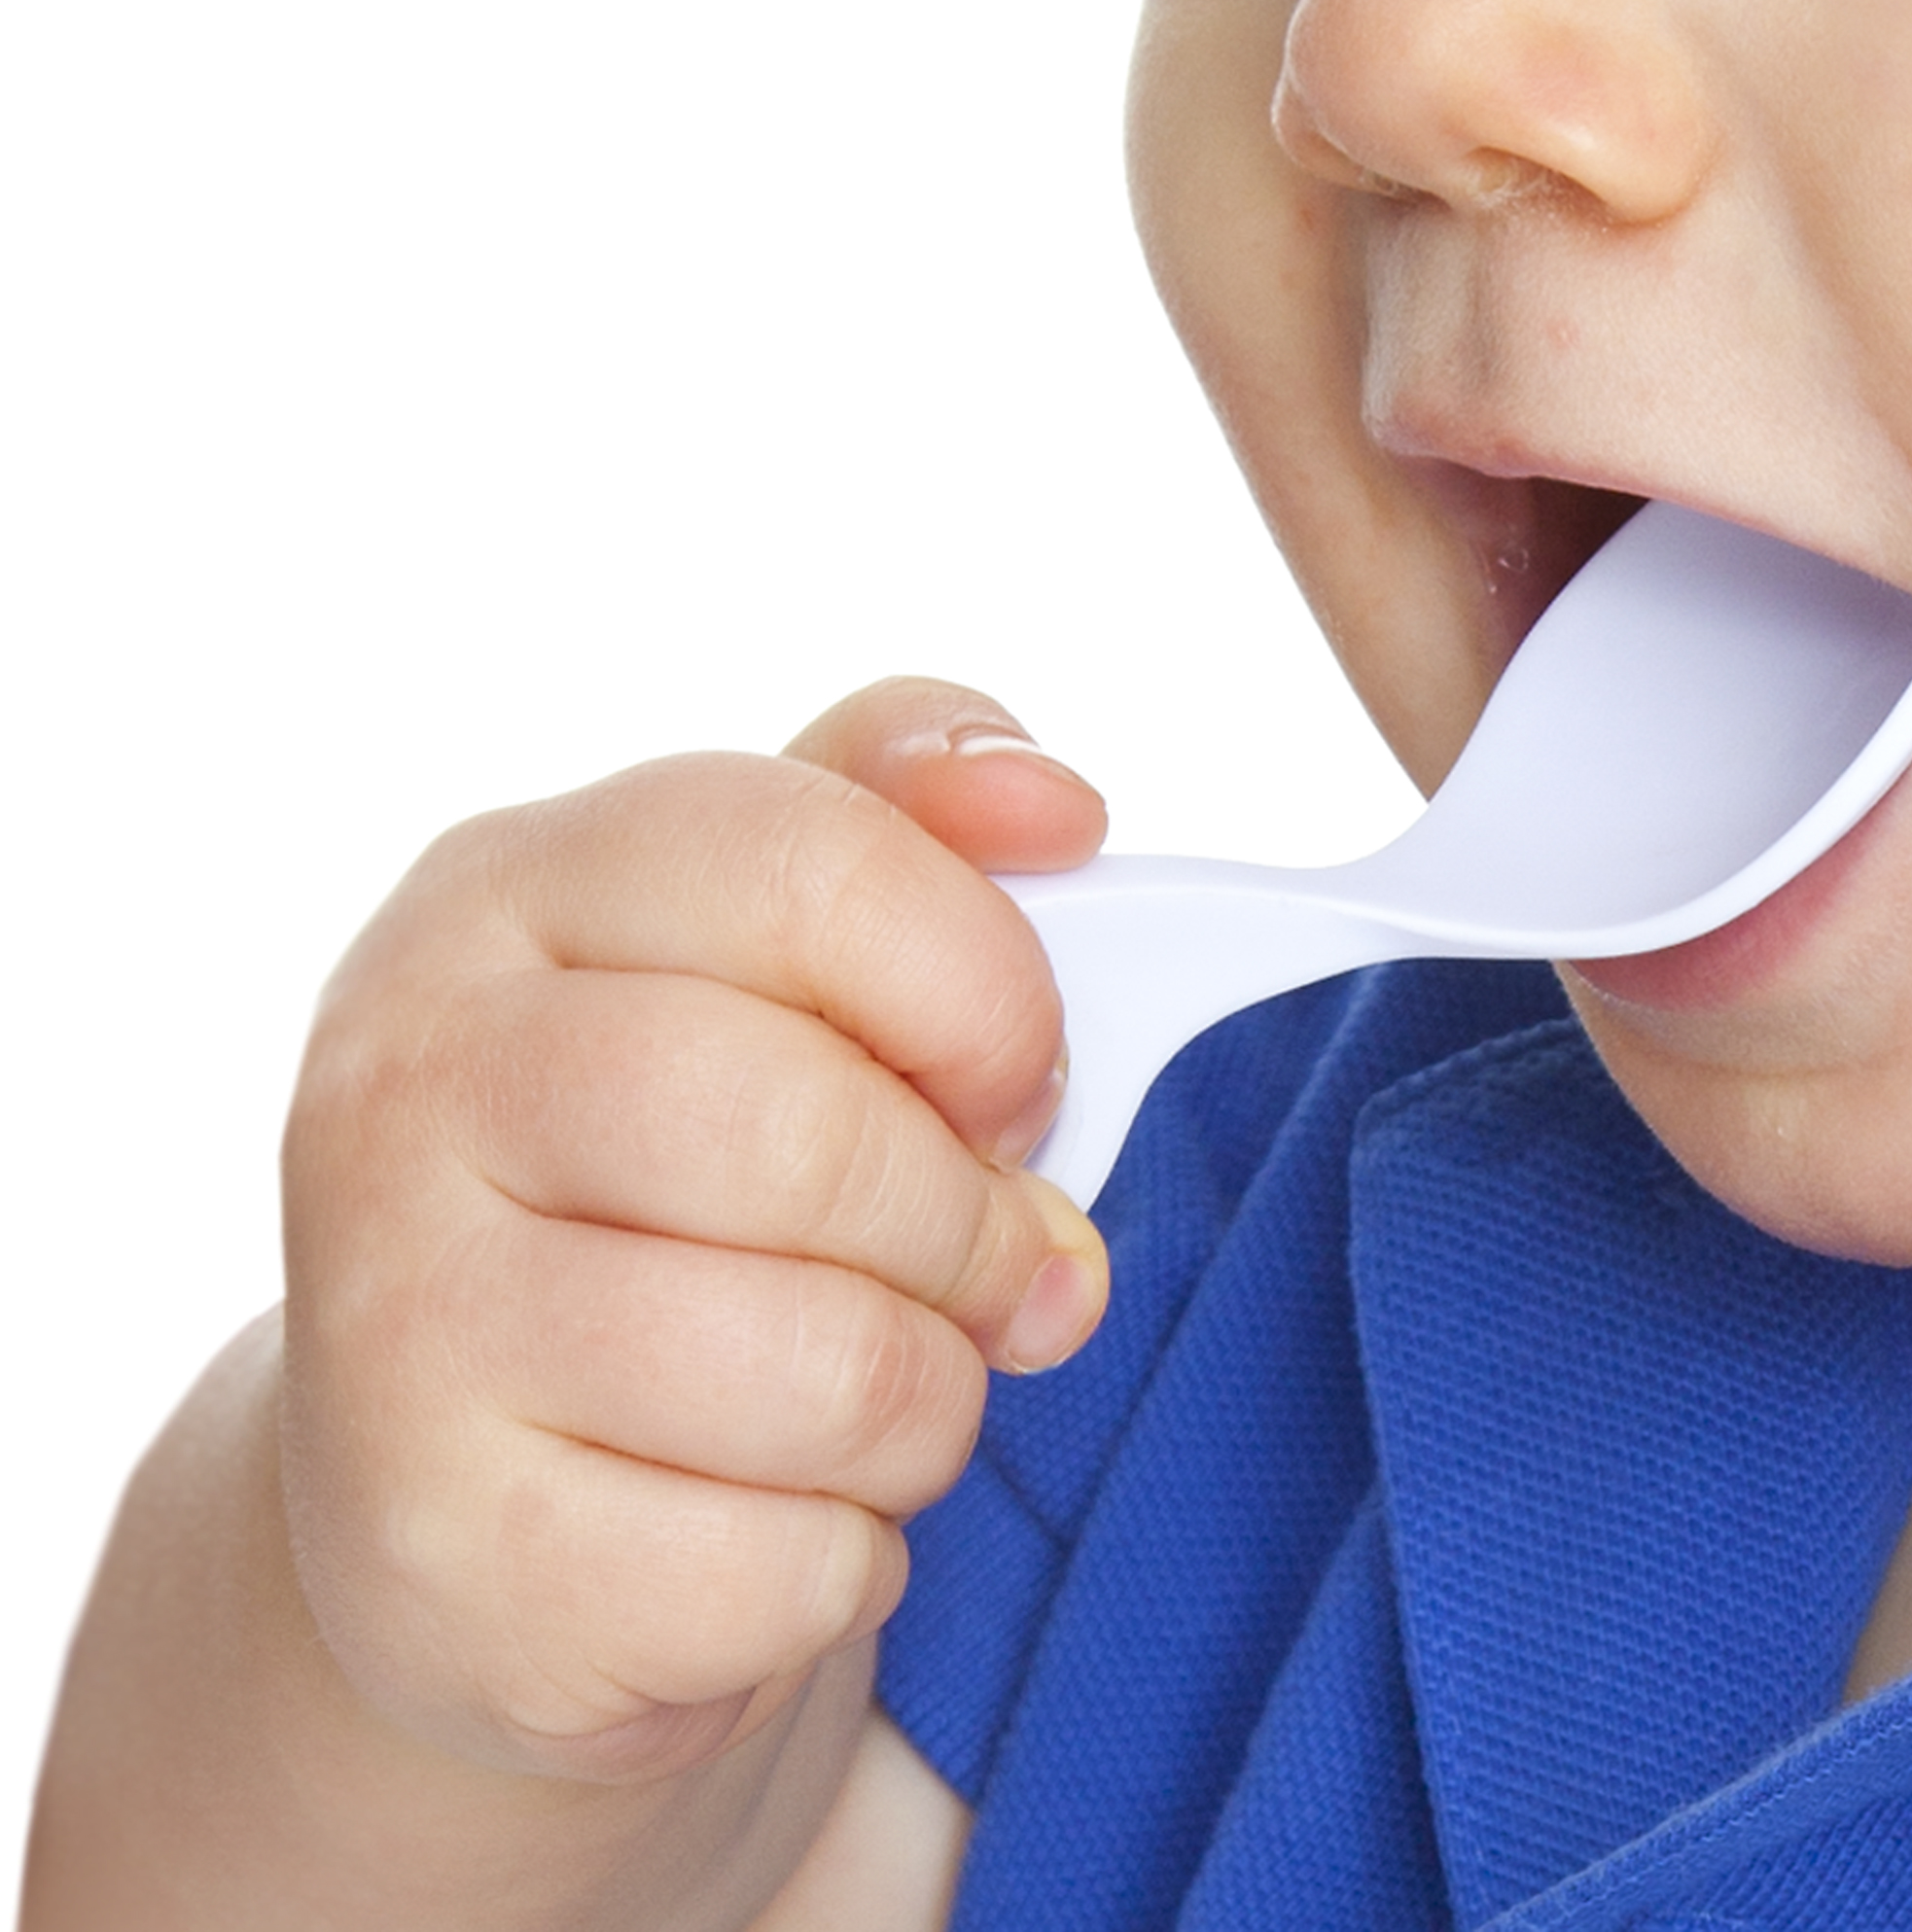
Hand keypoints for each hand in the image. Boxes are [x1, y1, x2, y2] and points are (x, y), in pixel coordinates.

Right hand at [277, 678, 1109, 1789]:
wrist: (434, 1473)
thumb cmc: (647, 1177)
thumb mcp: (744, 958)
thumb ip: (900, 826)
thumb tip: (1052, 803)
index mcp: (505, 894)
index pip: (807, 864)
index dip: (983, 988)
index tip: (1012, 1082)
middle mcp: (408, 1087)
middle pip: (806, 1137)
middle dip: (967, 1228)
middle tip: (991, 1267)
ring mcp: (395, 1333)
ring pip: (830, 1372)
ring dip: (928, 1405)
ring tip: (876, 1391)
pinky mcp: (447, 1559)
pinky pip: (788, 1571)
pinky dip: (846, 1561)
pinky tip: (767, 1515)